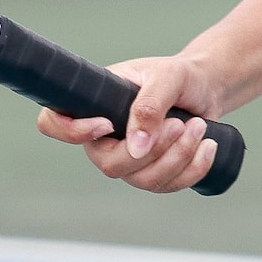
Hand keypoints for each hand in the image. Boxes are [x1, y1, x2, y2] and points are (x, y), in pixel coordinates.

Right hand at [35, 49, 232, 194]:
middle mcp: (104, 138)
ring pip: (144, 179)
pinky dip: (193, 168)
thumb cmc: (179, 76)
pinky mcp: (154, 172)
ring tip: (198, 127)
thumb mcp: (166, 77)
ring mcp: (128, 159)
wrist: (206, 88)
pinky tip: (208, 146)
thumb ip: (149, 105)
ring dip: (178, 156)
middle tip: (179, 124)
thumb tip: (137, 147)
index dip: (71, 131)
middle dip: (153, 149)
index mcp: (94, 104)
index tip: (108, 124)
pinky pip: (167, 185)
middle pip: (110, 165)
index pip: (53, 124)